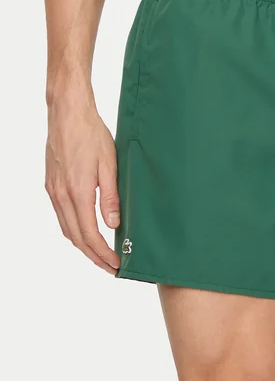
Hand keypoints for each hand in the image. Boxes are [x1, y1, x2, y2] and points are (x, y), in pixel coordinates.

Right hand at [45, 98, 120, 273]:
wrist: (67, 112)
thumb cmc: (91, 134)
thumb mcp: (109, 164)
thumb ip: (110, 197)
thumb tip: (113, 224)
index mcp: (76, 193)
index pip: (89, 235)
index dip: (103, 254)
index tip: (116, 264)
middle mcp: (60, 195)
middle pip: (76, 238)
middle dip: (94, 256)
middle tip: (111, 267)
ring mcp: (53, 191)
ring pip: (67, 229)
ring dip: (83, 245)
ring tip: (101, 254)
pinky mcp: (52, 184)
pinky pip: (62, 216)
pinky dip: (74, 230)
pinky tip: (86, 231)